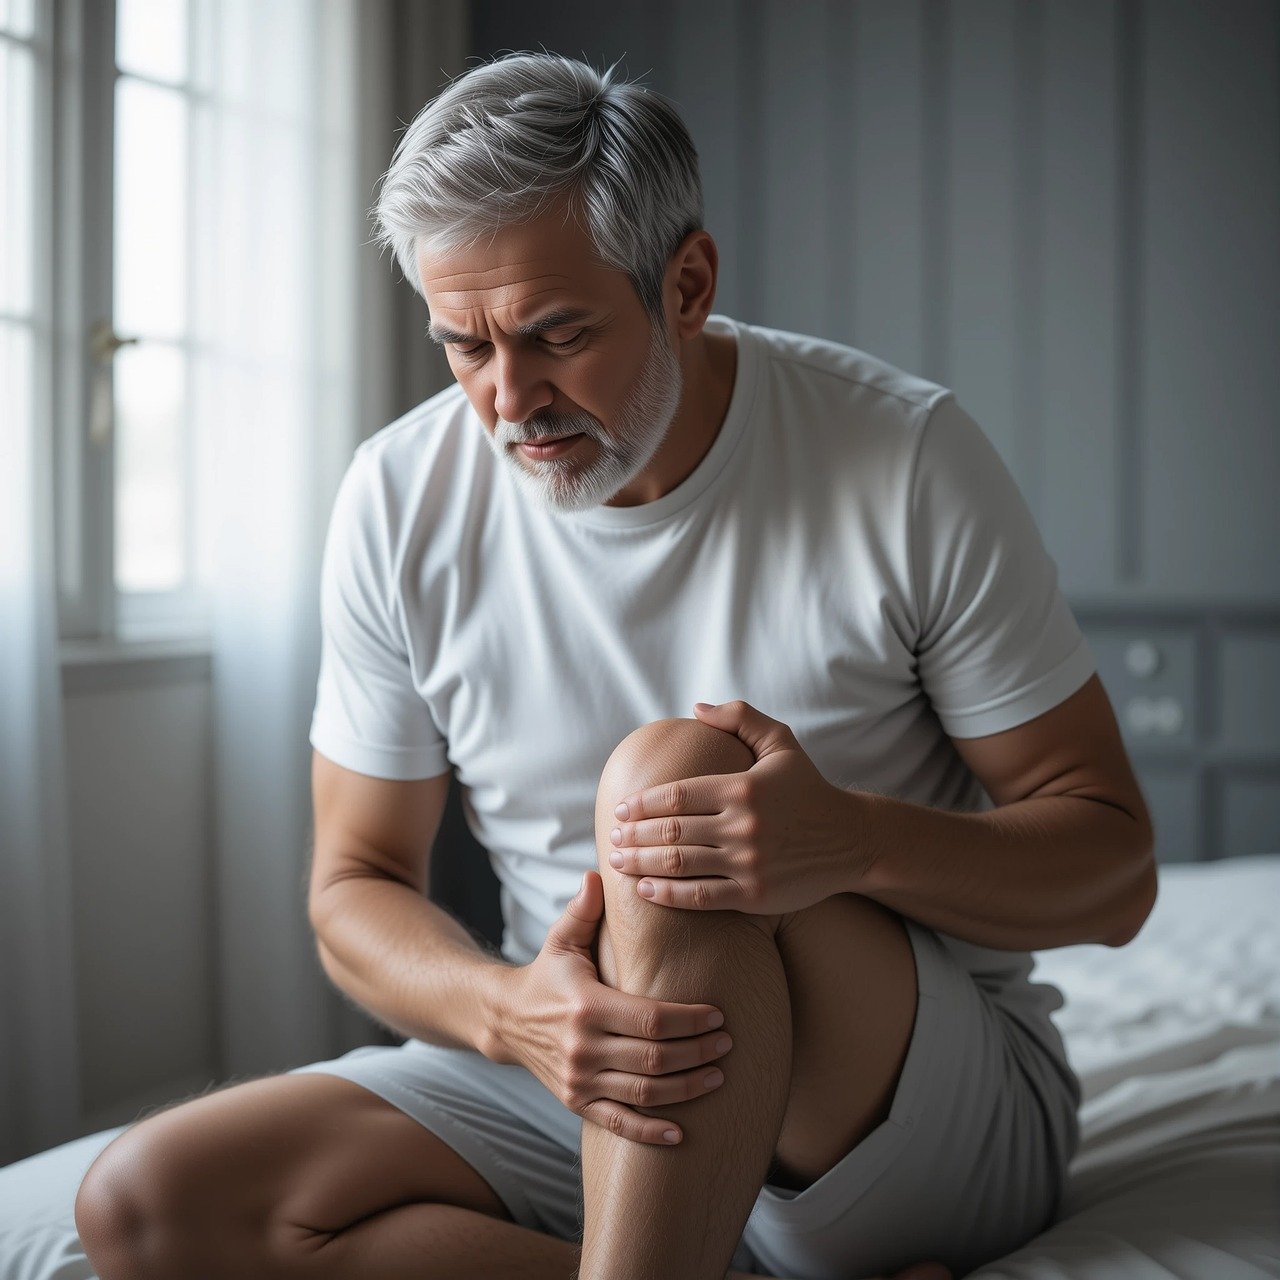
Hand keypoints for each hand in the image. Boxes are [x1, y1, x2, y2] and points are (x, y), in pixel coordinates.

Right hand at [496, 871, 733, 1145]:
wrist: (506, 1018)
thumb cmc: (547, 973)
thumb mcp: (562, 939)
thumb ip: (584, 909)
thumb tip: (600, 873)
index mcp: (586, 1005)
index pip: (650, 1019)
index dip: (689, 1021)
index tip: (718, 1016)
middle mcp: (582, 1047)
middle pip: (654, 1058)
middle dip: (698, 1053)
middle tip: (729, 1043)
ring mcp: (579, 1080)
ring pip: (644, 1093)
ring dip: (686, 1089)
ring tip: (718, 1076)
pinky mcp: (576, 1103)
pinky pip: (619, 1123)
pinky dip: (651, 1132)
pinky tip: (681, 1132)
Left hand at [608, 699, 869, 914]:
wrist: (852, 840)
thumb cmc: (809, 789)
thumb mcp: (781, 743)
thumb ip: (740, 717)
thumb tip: (695, 708)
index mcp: (742, 787)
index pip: (676, 795)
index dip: (642, 804)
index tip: (622, 809)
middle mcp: (743, 825)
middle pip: (671, 831)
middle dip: (634, 835)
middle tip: (611, 837)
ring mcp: (749, 863)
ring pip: (679, 864)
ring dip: (641, 863)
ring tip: (619, 861)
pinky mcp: (755, 894)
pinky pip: (700, 897)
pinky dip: (667, 895)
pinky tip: (644, 889)